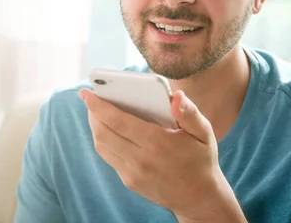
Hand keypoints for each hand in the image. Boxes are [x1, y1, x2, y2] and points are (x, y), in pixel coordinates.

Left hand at [78, 88, 245, 221]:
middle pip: (103, 133)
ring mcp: (133, 173)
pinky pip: (109, 157)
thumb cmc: (201, 159)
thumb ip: (189, 112)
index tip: (86, 92)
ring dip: (95, 126)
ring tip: (96, 111)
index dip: (99, 106)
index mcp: (157, 143)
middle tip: (89, 98)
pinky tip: (107, 129)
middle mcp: (141, 159)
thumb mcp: (203, 132)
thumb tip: (176, 95)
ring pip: (102, 146)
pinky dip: (103, 140)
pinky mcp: (130, 181)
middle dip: (92, 113)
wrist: (199, 197)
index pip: (118, 121)